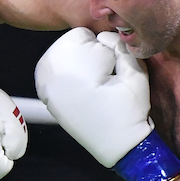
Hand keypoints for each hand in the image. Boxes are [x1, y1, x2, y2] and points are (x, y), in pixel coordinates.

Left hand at [37, 29, 179, 180]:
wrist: (118, 146)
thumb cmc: (128, 109)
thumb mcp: (134, 69)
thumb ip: (118, 44)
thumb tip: (104, 34)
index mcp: (72, 66)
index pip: (82, 34)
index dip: (102, 46)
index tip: (111, 66)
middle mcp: (51, 75)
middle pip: (67, 43)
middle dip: (87, 52)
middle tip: (103, 75)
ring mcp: (45, 87)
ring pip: (59, 54)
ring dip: (75, 61)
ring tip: (93, 82)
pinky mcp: (47, 98)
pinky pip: (52, 71)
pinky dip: (65, 72)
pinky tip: (80, 87)